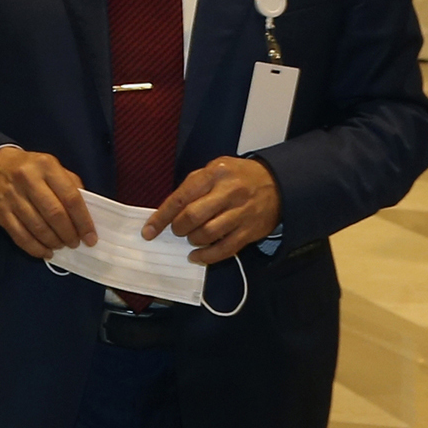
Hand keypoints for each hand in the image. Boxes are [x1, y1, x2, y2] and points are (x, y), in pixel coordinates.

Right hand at [0, 148, 92, 258]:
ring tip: (61, 245)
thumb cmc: (31, 169)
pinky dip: (35, 248)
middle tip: (75, 243)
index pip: (70, 197)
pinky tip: (45, 252)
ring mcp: (11, 197)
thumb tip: (85, 215)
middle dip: (68, 234)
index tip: (90, 237)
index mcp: (46, 166)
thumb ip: (70, 186)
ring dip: (53, 242)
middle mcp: (28, 179)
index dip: (83, 221)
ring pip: (37, 227)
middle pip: (54, 214)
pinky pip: (20, 236)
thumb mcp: (52, 167)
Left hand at [144, 156, 282, 263]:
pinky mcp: (250, 231)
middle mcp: (229, 192)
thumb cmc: (238, 177)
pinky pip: (225, 249)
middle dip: (179, 228)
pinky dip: (207, 256)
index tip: (149, 231)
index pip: (181, 198)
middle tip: (178, 230)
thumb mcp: (215, 170)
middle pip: (193, 217)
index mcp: (214, 174)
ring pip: (208, 234)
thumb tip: (167, 213)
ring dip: (193, 240)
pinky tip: (198, 255)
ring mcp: (241, 213)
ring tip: (192, 237)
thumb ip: (192, 187)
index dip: (161, 217)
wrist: (278, 183)